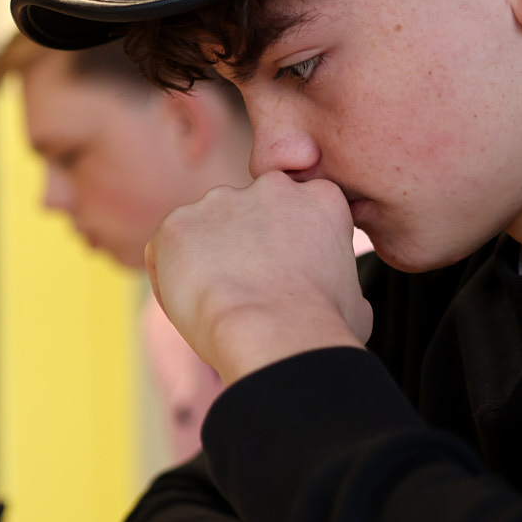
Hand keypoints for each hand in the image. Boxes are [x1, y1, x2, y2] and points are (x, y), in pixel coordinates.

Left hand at [145, 170, 371, 384]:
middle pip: (249, 214)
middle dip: (244, 246)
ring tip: (222, 302)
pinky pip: (166, 250)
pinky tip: (195, 305)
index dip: (288, 246)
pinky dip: (171, 276)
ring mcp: (220, 201)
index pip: (297, 211)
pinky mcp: (178, 223)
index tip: (286, 275)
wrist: (274, 334)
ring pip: (206, 230)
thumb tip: (334, 290)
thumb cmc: (321, 326)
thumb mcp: (355, 296)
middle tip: (250, 290)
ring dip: (206, 259)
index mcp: (320, 198)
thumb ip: (336, 275)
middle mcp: (269, 187)